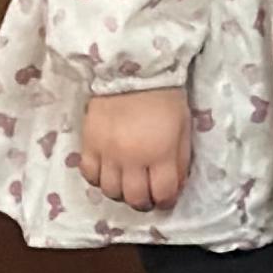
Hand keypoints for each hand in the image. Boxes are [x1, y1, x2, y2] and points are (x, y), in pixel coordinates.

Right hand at [77, 86, 190, 210]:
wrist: (132, 70)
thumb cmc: (164, 98)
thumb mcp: (183, 128)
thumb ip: (180, 160)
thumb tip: (174, 186)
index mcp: (160, 153)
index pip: (163, 193)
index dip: (166, 201)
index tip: (166, 199)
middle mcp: (132, 158)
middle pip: (135, 198)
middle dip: (144, 203)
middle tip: (147, 197)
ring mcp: (108, 153)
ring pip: (111, 191)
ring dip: (121, 193)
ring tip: (127, 185)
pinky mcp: (89, 144)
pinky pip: (89, 175)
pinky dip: (99, 180)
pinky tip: (107, 173)